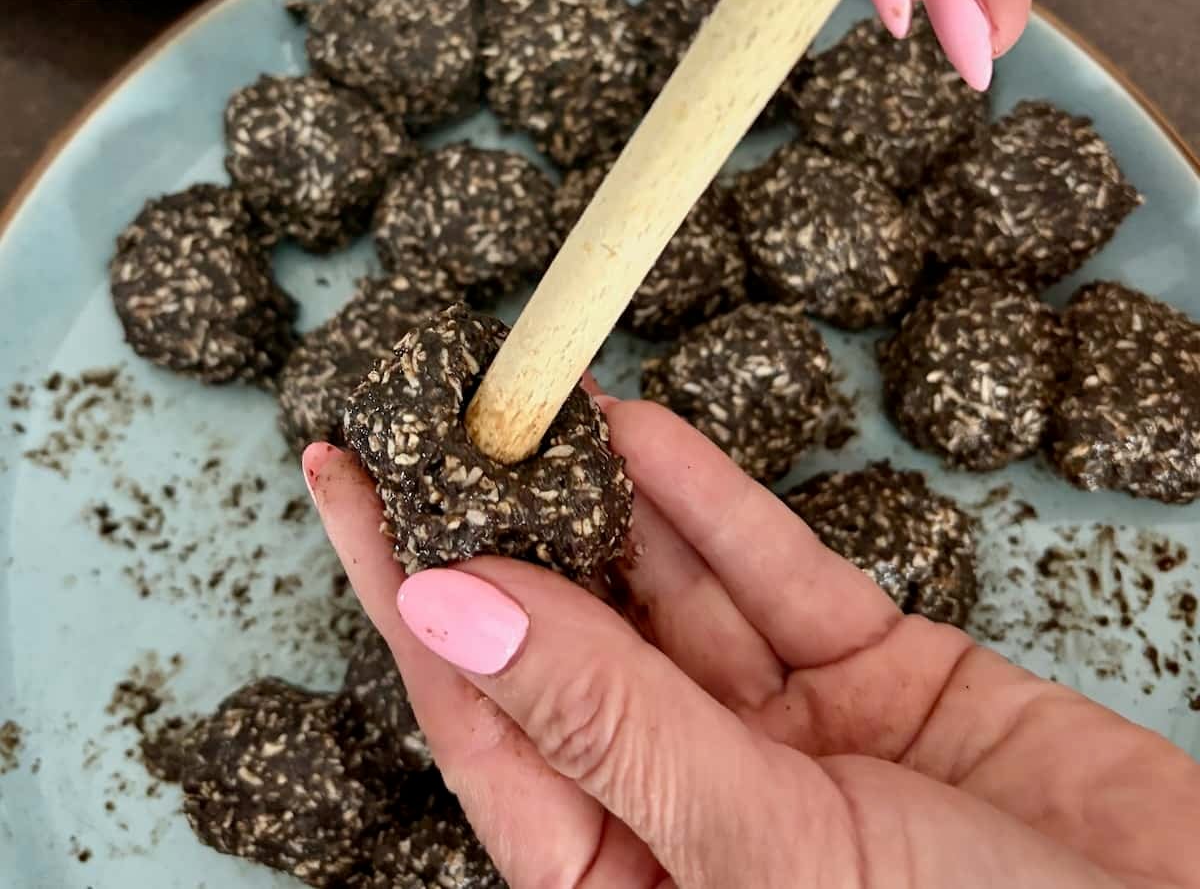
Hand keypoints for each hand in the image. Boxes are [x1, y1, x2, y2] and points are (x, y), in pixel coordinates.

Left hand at [306, 396, 1199, 888]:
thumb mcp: (768, 852)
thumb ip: (611, 720)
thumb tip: (445, 602)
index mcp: (632, 886)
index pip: (485, 722)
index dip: (406, 597)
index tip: (339, 482)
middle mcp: (692, 807)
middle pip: (570, 640)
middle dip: (503, 524)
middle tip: (430, 406)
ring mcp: (786, 736)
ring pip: (669, 591)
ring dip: (605, 495)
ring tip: (532, 390)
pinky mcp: (877, 673)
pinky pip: (772, 574)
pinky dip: (713, 502)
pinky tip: (645, 430)